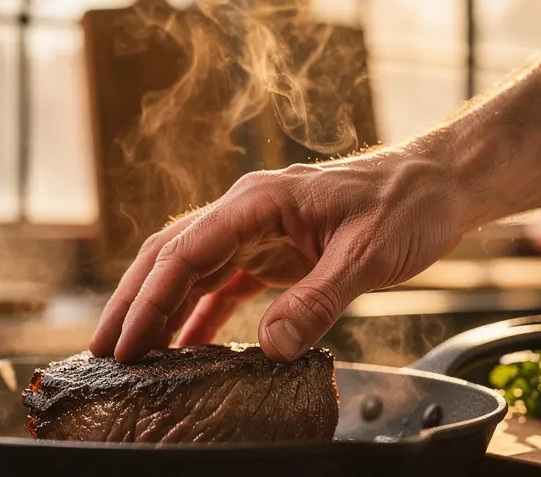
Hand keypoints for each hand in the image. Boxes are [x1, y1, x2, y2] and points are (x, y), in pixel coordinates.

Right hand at [88, 145, 467, 362]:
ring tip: (130, 353)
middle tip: (103, 350)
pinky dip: (198, 314)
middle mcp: (247, 213)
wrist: (437, 185)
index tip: (127, 341)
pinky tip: (184, 347)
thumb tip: (274, 347)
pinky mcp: (272, 252)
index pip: (187, 250)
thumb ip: (318, 299)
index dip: (150, 298)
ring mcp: (257, 232)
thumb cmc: (406, 204)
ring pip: (189, 270)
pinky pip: (221, 284)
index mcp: (259, 202)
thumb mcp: (368, 255)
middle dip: (134, 303)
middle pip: (171, 256)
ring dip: (158, 310)